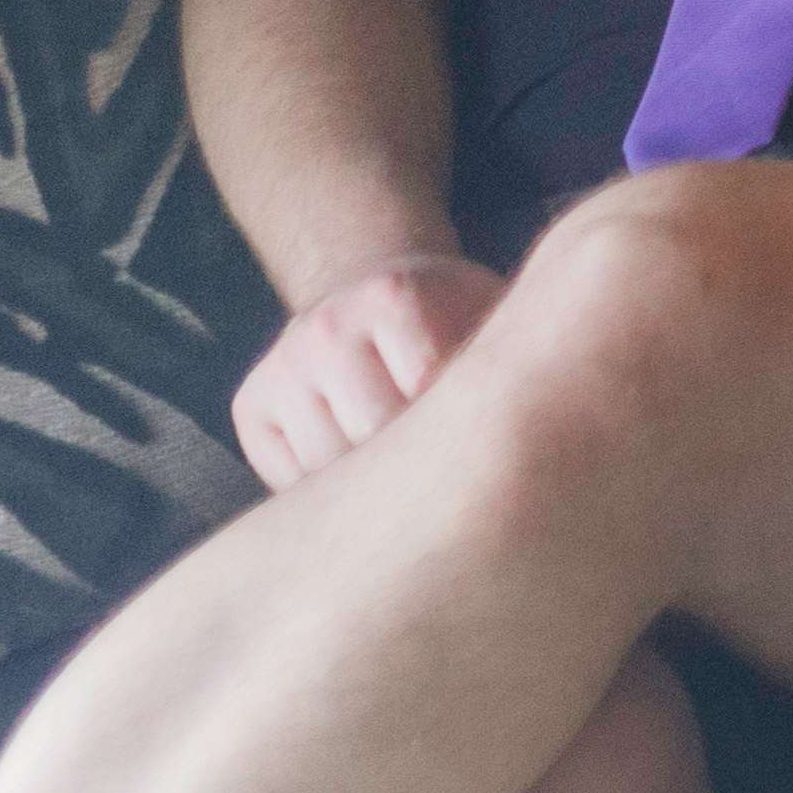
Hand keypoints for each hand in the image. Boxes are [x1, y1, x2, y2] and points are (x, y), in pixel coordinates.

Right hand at [234, 250, 506, 493]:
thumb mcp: (495, 319)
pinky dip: (333, 497)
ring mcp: (282, 365)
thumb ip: (520, 359)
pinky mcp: (251, 405)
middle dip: (423, 466)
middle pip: (378, 437)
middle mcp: (327, 325)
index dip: (468, 433)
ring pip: (332, 471)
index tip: (491, 445)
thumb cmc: (458, 326)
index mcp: (396, 295)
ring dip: (376, 488)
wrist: (377, 296)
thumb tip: (540, 436)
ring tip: (413, 476)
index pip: (430, 393)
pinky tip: (365, 473)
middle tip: (454, 479)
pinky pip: (293, 483)